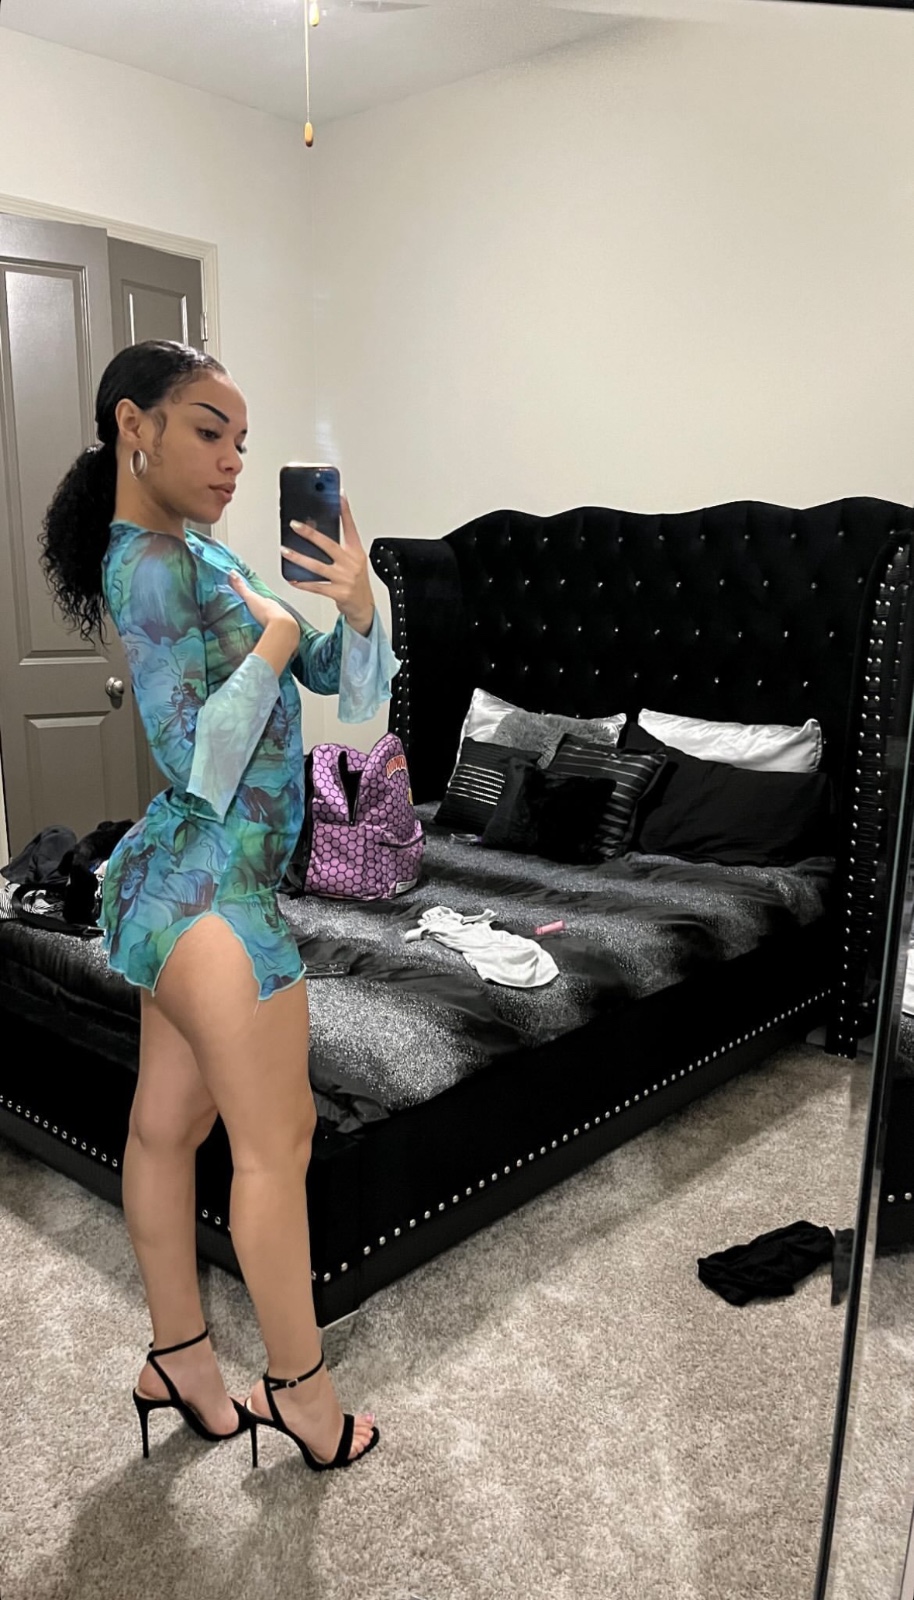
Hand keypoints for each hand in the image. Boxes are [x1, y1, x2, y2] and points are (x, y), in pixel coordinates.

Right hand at [228, 570, 299, 647]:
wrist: (282, 627)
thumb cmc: (266, 612)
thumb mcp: (250, 598)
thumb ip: (241, 587)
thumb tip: (233, 573)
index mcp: (271, 604)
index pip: (265, 602)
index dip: (260, 603)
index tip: (255, 605)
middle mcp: (280, 612)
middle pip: (272, 612)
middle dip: (267, 615)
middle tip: (259, 619)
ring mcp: (285, 624)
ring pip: (278, 624)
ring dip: (272, 626)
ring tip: (265, 631)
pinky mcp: (286, 636)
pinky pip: (280, 635)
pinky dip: (276, 636)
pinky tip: (272, 640)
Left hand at [280, 495, 374, 635]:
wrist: (364, 607)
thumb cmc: (356, 582)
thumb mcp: (354, 561)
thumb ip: (340, 549)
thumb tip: (316, 535)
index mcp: (356, 552)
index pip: (350, 527)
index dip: (345, 511)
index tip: (339, 496)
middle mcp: (351, 563)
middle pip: (328, 545)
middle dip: (310, 534)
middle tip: (295, 525)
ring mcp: (344, 578)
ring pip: (317, 566)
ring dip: (299, 558)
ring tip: (285, 551)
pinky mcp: (338, 593)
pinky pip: (316, 586)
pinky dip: (303, 583)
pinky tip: (293, 578)